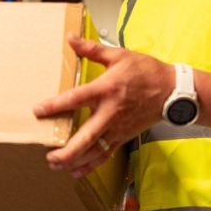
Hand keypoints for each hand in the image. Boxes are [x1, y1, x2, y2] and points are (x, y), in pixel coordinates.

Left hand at [33, 34, 174, 177]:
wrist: (173, 92)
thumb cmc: (147, 72)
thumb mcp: (120, 55)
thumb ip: (92, 49)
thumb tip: (71, 39)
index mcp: (106, 90)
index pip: (75, 99)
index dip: (55, 106)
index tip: (38, 111)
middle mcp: (110, 113)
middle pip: (84, 137)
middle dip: (65, 150)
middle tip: (48, 155)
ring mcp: (117, 128)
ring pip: (93, 151)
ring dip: (74, 161)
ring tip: (56, 164)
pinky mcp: (123, 136)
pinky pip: (104, 155)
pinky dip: (90, 165)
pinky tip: (77, 171)